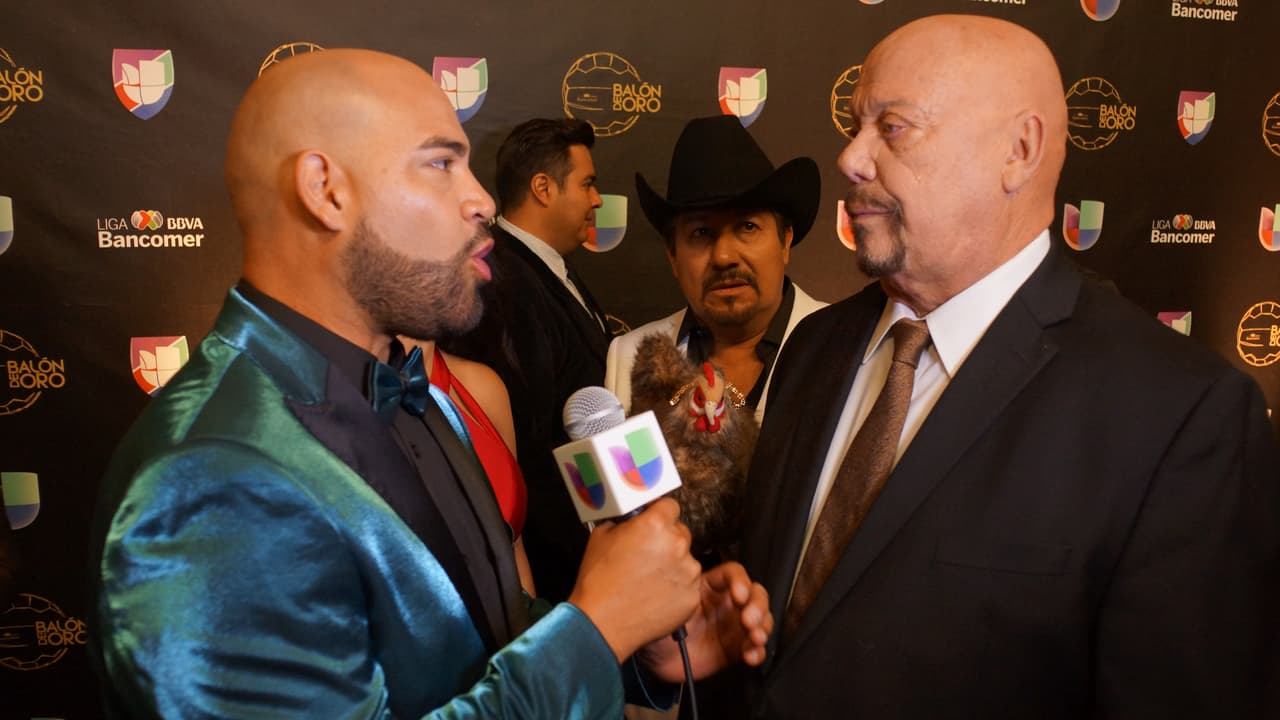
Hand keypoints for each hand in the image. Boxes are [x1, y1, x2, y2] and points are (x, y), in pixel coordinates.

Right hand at [568, 498, 702, 661]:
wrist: (602, 623)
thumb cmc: (598, 581)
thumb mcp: (602, 535)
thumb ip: (624, 521)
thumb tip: (633, 517)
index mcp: (655, 525)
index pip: (670, 506)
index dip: (659, 514)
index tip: (654, 522)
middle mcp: (677, 545)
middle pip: (680, 533)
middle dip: (666, 541)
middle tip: (647, 555)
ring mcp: (688, 572)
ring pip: (686, 560)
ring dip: (673, 565)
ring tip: (648, 580)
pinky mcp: (692, 597)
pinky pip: (689, 585)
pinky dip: (677, 588)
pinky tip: (655, 595)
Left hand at [639, 561, 771, 682]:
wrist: (654, 658)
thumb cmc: (657, 624)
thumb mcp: (664, 602)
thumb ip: (677, 589)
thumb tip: (681, 574)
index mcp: (709, 586)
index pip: (733, 574)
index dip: (740, 581)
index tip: (738, 594)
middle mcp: (726, 603)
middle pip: (755, 594)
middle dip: (758, 606)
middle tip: (748, 619)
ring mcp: (733, 626)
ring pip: (761, 619)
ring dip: (763, 627)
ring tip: (754, 637)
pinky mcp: (736, 649)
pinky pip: (755, 648)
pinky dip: (758, 651)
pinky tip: (750, 655)